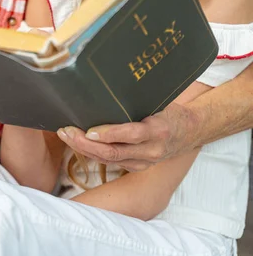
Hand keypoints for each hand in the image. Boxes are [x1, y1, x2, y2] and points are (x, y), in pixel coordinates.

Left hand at [57, 103, 196, 170]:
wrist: (190, 133)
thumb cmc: (170, 111)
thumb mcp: (158, 102)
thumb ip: (137, 102)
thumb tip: (107, 88)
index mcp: (158, 131)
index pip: (132, 134)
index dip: (109, 133)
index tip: (89, 129)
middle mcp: (151, 151)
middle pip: (114, 152)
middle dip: (87, 143)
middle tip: (67, 131)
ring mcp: (144, 163)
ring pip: (109, 159)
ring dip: (84, 149)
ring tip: (66, 135)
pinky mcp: (136, 167)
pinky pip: (111, 161)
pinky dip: (92, 152)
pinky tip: (78, 142)